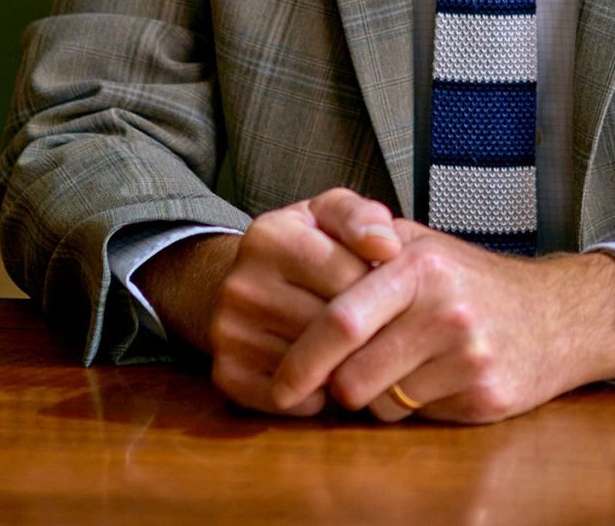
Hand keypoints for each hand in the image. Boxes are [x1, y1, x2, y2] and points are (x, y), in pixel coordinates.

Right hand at [136, 190, 402, 415]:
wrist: (246, 282)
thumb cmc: (305, 245)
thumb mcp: (331, 214)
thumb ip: (364, 218)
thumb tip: (388, 248)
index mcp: (269, 236)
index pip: (348, 277)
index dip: (380, 291)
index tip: (387, 292)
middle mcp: (241, 284)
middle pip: (331, 327)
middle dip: (366, 332)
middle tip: (381, 328)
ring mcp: (228, 332)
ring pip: (313, 366)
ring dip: (344, 365)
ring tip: (354, 348)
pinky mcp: (226, 373)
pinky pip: (289, 400)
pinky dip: (315, 396)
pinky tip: (325, 374)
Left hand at [269, 224, 614, 423]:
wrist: (555, 314)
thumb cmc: (470, 279)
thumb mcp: (420, 243)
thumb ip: (362, 239)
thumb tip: (299, 242)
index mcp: (419, 267)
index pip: (342, 319)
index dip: (302, 357)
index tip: (281, 382)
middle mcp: (445, 309)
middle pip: (353, 375)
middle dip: (334, 386)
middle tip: (334, 380)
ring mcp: (468, 355)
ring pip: (380, 403)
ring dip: (373, 396)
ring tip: (394, 368)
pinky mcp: (485, 393)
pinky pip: (415, 416)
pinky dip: (408, 406)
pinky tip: (429, 380)